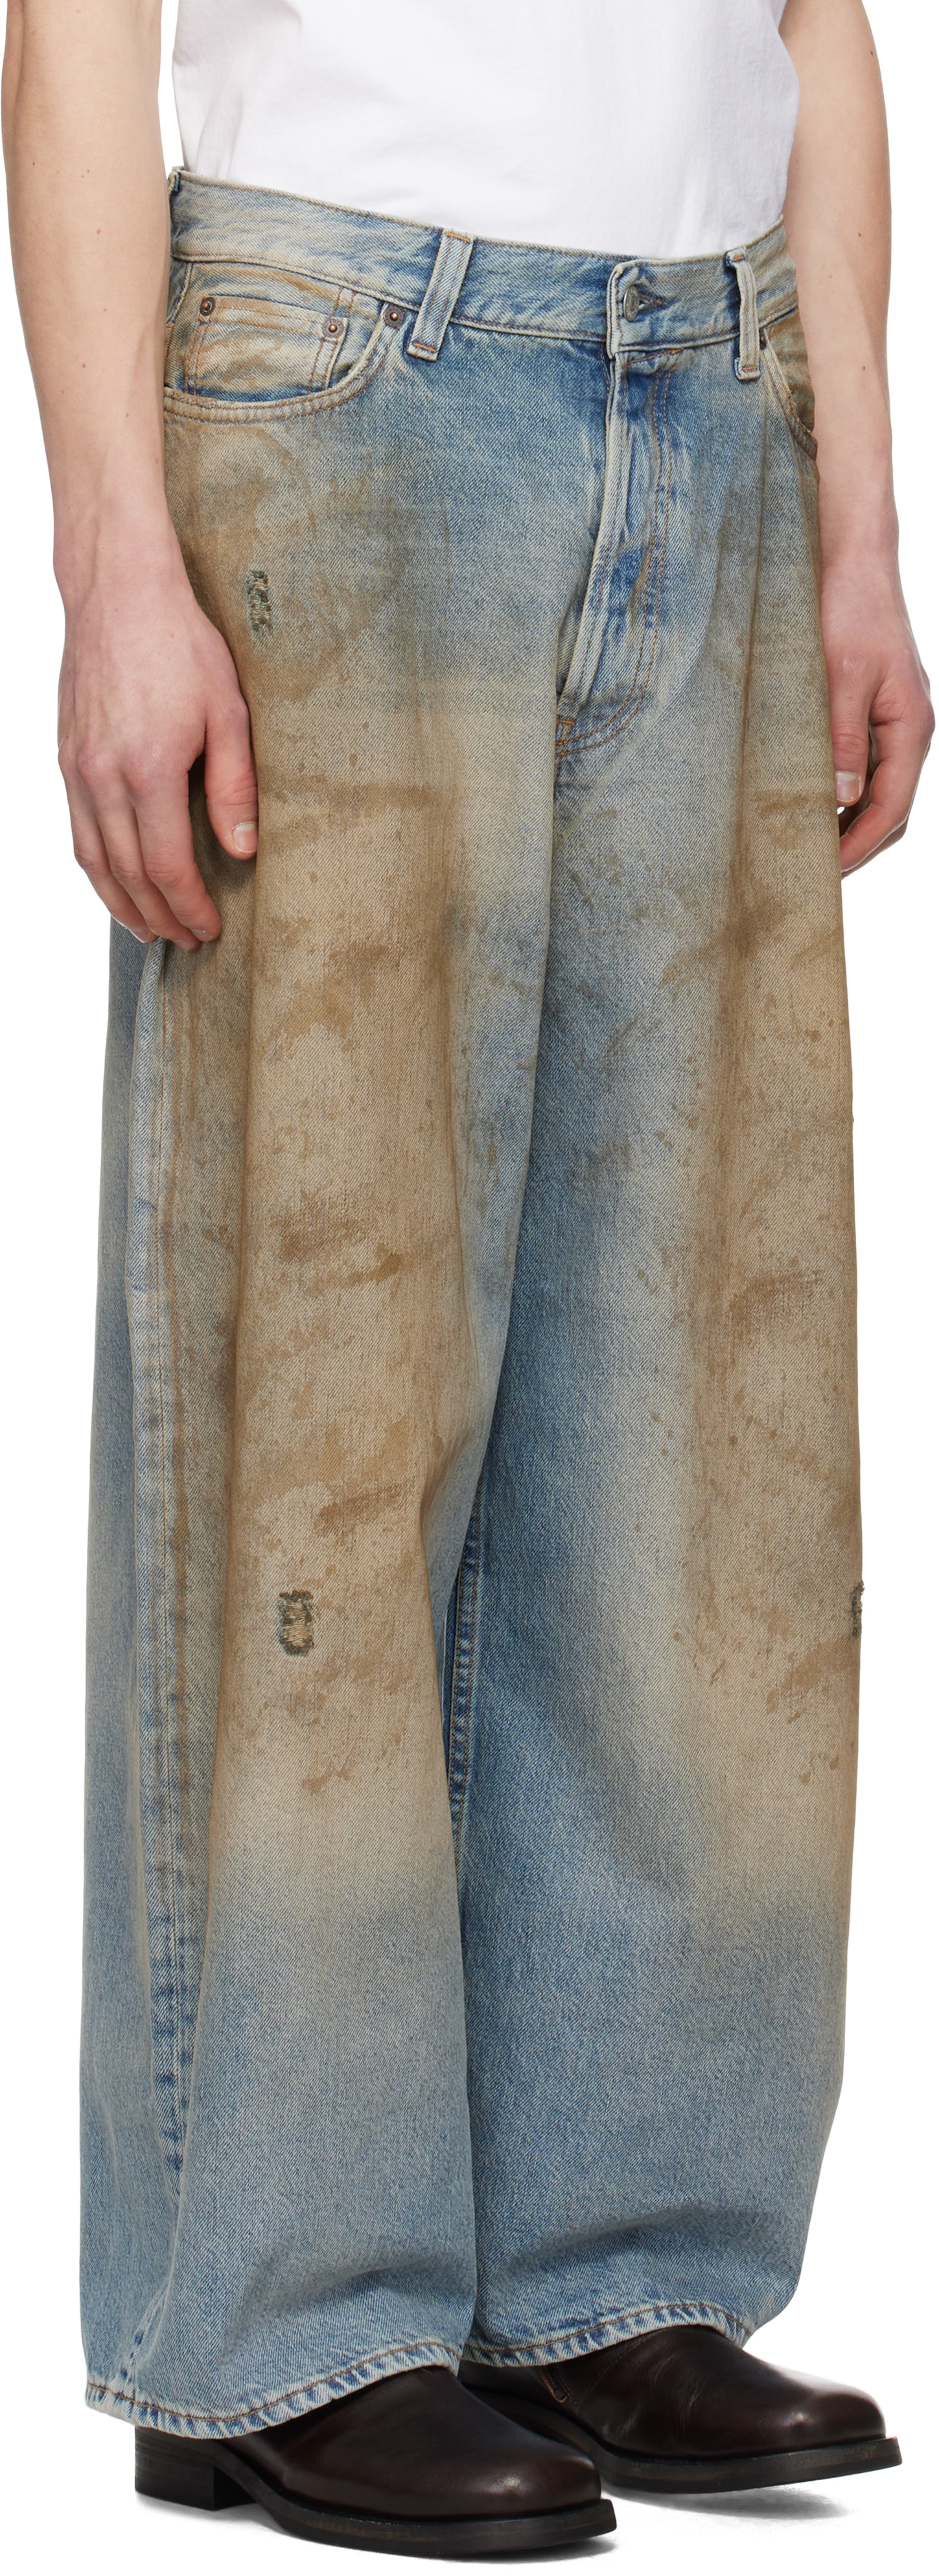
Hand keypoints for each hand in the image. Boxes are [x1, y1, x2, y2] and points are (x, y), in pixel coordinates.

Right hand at [58, 514, 257, 947]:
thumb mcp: (228, 711)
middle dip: (160, 917)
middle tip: (187, 941)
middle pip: (128, 874)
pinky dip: (96, 870)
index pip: (168, 865)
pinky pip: (77, 831)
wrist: (117, 592)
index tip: (211, 928)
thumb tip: (242, 849)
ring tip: (149, 931)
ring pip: (93, 861)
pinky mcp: (66, 757)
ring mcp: (78, 768)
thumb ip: (235, 785)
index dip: (190, 906)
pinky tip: (116, 883)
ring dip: (122, 905)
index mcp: (149, 769)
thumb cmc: (180, 643)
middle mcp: (104, 776)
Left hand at [820, 545, 932, 876]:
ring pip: (879, 791)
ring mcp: (893, 722)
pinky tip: (812, 802)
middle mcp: (909, 730)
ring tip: (809, 847)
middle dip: (858, 845)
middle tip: (814, 873)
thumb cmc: (850, 610)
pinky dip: (843, 793)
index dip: (860, 846)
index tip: (826, 873)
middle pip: (891, 809)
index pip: (892, 808)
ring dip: (850, 823)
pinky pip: (865, 767)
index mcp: (911, 727)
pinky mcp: (873, 711)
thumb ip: (843, 740)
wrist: (853, 560)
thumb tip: (843, 798)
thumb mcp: (841, 678)